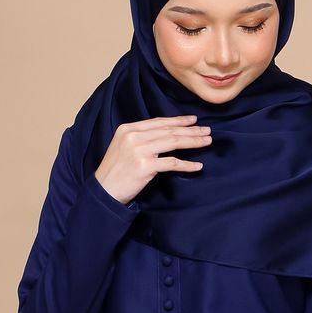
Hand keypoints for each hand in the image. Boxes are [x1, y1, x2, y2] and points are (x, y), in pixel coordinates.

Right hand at [94, 114, 212, 204]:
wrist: (104, 191)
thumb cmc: (116, 172)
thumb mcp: (124, 147)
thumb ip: (141, 139)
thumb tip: (165, 135)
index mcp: (128, 129)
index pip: (159, 122)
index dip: (178, 121)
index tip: (194, 121)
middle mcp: (133, 136)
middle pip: (169, 131)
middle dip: (190, 130)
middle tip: (207, 131)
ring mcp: (139, 151)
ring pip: (172, 142)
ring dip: (192, 142)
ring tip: (207, 142)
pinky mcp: (144, 166)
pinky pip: (171, 163)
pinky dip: (186, 164)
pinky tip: (197, 165)